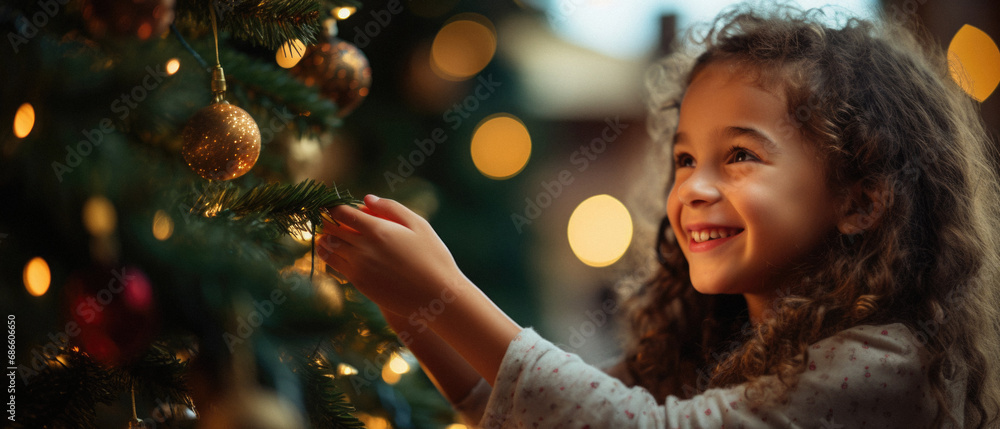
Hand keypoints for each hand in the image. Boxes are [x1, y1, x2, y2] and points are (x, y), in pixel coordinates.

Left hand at [317, 195, 468, 316]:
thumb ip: (391, 208)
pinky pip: (335, 265)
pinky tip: (337, 251)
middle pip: (330, 230)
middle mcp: (364, 248)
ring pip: (328, 249)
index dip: (334, 206)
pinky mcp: (359, 283)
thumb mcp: (419, 225)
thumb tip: (366, 200)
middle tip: (328, 217)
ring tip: (328, 234)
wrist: (437, 297)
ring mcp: (359, 268)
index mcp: (378, 230)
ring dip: (325, 239)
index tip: (334, 205)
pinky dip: (331, 255)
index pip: (341, 213)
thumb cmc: (433, 257)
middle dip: (326, 221)